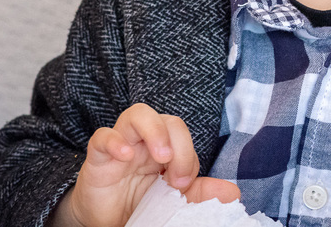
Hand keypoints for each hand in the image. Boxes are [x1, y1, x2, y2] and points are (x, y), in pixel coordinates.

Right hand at [51, 103, 241, 226]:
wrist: (105, 221)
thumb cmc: (138, 204)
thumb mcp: (173, 200)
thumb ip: (201, 194)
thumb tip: (234, 193)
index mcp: (164, 148)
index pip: (184, 136)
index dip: (188, 156)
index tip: (184, 183)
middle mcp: (144, 141)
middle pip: (167, 120)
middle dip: (180, 143)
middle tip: (176, 176)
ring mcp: (120, 146)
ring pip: (137, 114)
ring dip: (154, 130)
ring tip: (161, 155)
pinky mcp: (97, 157)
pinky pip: (102, 136)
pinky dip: (114, 141)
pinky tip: (125, 156)